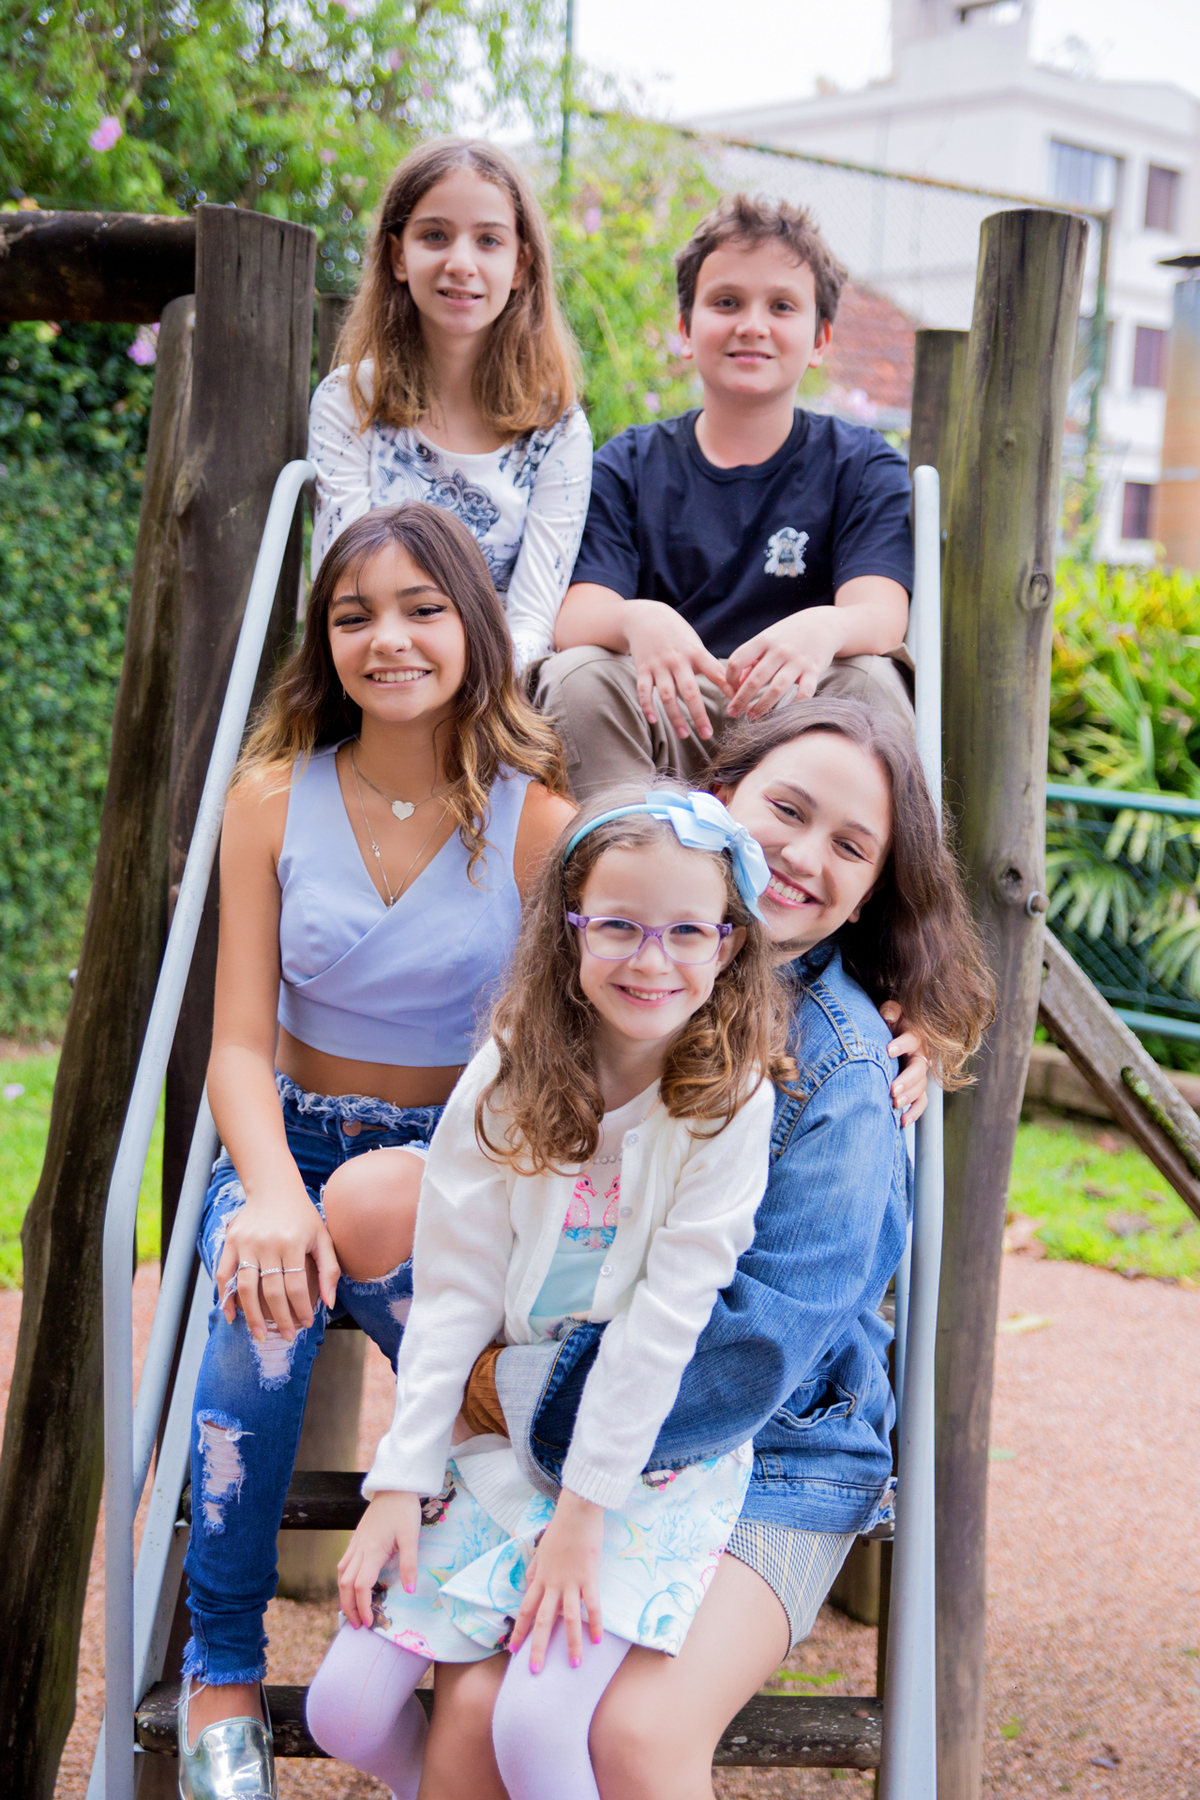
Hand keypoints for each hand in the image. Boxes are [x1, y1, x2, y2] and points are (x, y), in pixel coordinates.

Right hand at [215, 1184, 340, 1344]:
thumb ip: (330, 1270)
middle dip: (279, 1319)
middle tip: (286, 1337)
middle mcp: (268, 1244)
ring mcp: (246, 1243)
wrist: (273, 1188)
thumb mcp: (323, 1237)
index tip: (306, 1324)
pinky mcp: (230, 1243)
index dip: (300, 1310)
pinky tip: (231, 1316)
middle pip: (271, 1291)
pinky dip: (225, 1297)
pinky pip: (223, 1275)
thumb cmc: (302, 1217)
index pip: (296, 1286)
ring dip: (251, 1316)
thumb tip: (329, 1303)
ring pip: (245, 1288)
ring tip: (259, 1336)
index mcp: (293, 1242)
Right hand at [338, 1491, 421, 1626]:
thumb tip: (409, 1591)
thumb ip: (409, 1564)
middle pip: (345, 1584)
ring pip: (341, 1574)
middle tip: (358, 1624)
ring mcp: (356, 1543)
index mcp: (372, 1551)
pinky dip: (344, 1579)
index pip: (361, 1586)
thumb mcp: (411, 1537)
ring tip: (352, 1609)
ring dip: (344, 1594)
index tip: (370, 1622)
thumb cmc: (404, 1510)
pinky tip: (351, 1584)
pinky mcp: (356, 1538)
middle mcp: (359, 1549)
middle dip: (349, 1606)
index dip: (363, 1606)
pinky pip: (344, 1563)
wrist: (394, 1486)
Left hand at [508, 1488, 603, 1671]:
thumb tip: (527, 1587)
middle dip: (538, 1647)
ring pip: (569, 1619)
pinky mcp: (589, 1577)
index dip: (518, 1631)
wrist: (576, 1512)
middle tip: (535, 1671)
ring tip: (574, 1664)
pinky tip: (597, 1640)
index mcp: (539, 1578)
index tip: (512, 1650)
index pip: (525, 1610)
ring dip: (571, 1642)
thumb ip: (533, 1570)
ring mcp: (571, 1582)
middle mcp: (552, 1584)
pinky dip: (596, 1623)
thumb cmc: (559, 1529)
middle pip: (543, 1620)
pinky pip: (593, 1605)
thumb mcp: (540, 1550)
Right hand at [623, 600, 730, 741]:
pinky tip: (653, 720)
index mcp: (696, 654)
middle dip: (699, 715)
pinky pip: (644, 691)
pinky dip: (647, 706)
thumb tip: (737, 683)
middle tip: (708, 735)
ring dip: (675, 717)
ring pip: (667, 696)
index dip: (729, 690)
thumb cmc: (678, 635)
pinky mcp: (643, 669)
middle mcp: (678, 661)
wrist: (647, 617)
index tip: (738, 708)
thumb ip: (711, 665)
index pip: (716, 674)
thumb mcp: (696, 645)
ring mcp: (659, 666)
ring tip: (684, 735)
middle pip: (690, 692)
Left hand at [726, 607, 847, 718]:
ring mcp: (798, 661)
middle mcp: (780, 650)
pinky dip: (793, 706)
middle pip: (755, 680)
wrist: (823, 624)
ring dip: (762, 707)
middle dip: (740, 700)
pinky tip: (782, 714)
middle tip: (733, 713)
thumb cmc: (788, 635)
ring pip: (776, 689)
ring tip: (753, 717)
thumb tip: (738, 684)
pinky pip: (803, 693)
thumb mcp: (767, 640)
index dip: (730, 678)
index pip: (738, 661)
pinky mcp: (814, 671)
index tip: (730, 688)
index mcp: (764, 640)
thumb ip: (751, 659)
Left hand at [880, 1003, 929, 1124]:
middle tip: (892, 1089)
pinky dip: (914, 1113)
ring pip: (921, 1087)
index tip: (888, 1050)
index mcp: (914, 1036)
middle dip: (906, 1080)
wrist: (894, 1035)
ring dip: (909, 1097)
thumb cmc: (890, 1024)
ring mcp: (920, 1073)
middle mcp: (920, 1055)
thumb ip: (890, 1010)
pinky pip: (921, 1103)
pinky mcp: (918, 1087)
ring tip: (894, 1104)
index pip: (911, 1039)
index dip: (901, 1045)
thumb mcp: (891, 1012)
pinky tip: (902, 1121)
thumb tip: (889, 1014)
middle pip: (919, 1069)